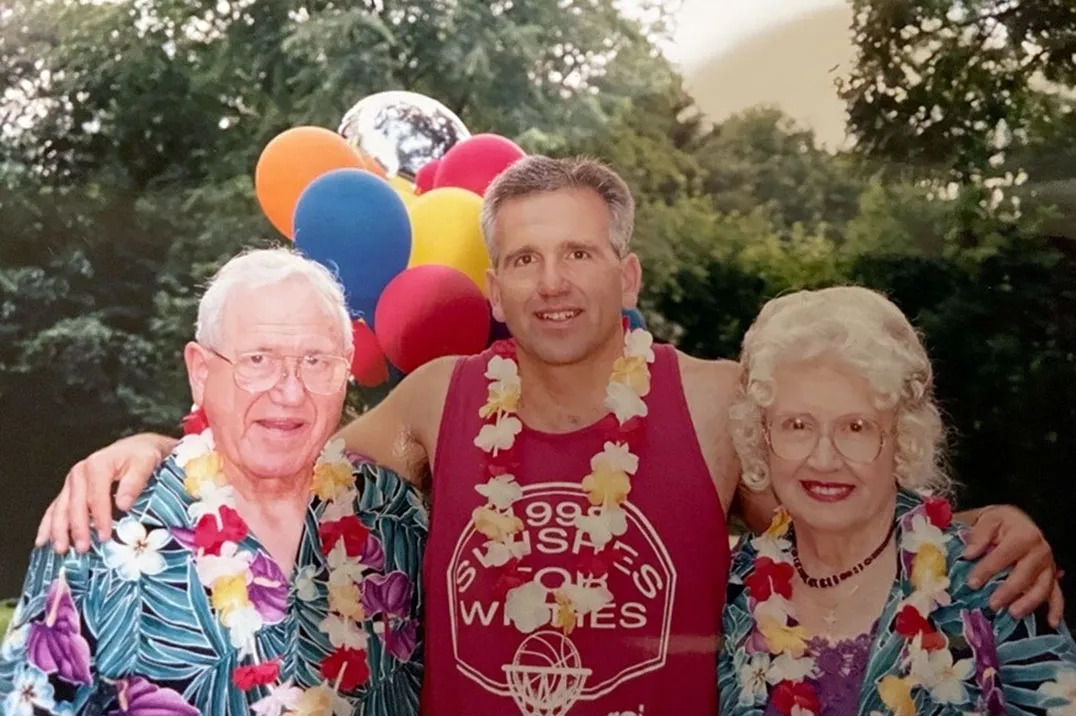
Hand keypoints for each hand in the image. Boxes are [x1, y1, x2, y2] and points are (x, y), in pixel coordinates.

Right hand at [35, 433, 176, 553]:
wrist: (136, 447)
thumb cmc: (141, 456)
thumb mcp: (146, 464)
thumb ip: (134, 483)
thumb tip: (123, 505)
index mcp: (98, 465)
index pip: (96, 497)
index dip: (100, 518)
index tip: (104, 537)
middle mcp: (80, 472)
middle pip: (75, 505)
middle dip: (77, 529)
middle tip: (82, 549)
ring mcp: (72, 481)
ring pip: (60, 508)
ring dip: (59, 530)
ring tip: (61, 549)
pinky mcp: (70, 489)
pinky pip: (55, 508)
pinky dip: (48, 524)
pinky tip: (43, 540)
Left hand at [964, 504, 1063, 626]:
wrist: (1017, 520)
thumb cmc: (999, 522)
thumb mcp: (986, 519)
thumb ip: (978, 535)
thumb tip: (969, 554)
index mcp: (1024, 535)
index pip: (1003, 556)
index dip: (986, 570)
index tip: (972, 583)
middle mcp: (1040, 551)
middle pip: (1025, 574)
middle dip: (1008, 591)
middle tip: (992, 604)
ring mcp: (1048, 565)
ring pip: (1042, 587)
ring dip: (1028, 603)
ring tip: (1013, 613)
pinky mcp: (1051, 576)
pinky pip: (1057, 594)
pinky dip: (1056, 609)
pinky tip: (1052, 622)